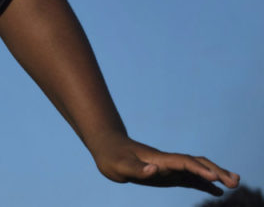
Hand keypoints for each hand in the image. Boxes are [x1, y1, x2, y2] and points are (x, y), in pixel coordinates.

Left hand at [91, 133, 239, 195]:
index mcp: (158, 160)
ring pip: (197, 169)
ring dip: (215, 175)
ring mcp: (168, 167)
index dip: (199, 169)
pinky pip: (189, 179)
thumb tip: (154, 170)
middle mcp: (167, 162)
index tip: (215, 178)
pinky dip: (204, 185)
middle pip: (196, 163)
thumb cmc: (112, 157)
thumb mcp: (119, 165)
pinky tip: (217, 192)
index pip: (184, 163)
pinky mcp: (166, 174)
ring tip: (235, 184)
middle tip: (235, 182)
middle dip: (215, 171)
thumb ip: (136, 169)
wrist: (107, 148)